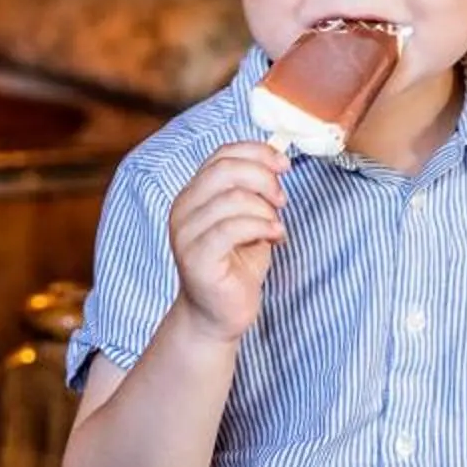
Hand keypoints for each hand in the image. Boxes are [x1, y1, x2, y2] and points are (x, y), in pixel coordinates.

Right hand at [169, 139, 286, 345]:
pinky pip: (232, 228)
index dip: (257, 152)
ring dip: (265, 210)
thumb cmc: (236, 266)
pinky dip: (262, 227)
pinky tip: (275, 237)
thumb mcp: (249, 219)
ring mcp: (185, 234)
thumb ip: (254, 191)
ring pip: (232, 198)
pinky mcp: (196, 258)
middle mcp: (183, 209)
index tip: (284, 165)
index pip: (221, 154)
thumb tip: (276, 161)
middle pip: (226, 170)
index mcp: (194, 194)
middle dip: (264, 179)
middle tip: (282, 200)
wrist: (219, 314)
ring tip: (275, 228)